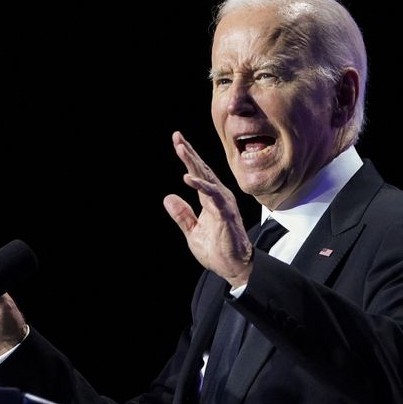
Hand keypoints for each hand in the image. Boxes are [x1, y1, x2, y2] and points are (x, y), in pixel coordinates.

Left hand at [163, 131, 252, 287]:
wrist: (234, 267)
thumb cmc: (217, 250)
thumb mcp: (192, 232)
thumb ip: (182, 214)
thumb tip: (168, 197)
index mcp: (210, 199)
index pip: (198, 174)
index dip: (188, 158)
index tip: (177, 141)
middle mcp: (219, 196)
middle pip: (202, 170)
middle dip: (189, 152)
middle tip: (176, 136)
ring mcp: (223, 204)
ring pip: (207, 177)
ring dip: (193, 162)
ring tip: (180, 148)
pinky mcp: (225, 214)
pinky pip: (212, 196)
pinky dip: (200, 186)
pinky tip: (187, 178)